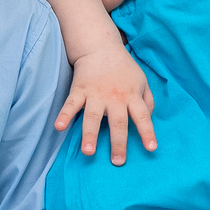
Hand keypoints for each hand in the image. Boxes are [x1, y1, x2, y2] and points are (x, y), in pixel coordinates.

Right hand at [57, 45, 157, 163]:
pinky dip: (64, 115)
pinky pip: (71, 104)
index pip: (143, 116)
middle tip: (117, 161)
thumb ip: (148, 101)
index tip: (151, 148)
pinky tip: (59, 127)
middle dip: (118, 142)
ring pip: (93, 117)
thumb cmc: (124, 68)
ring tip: (88, 152)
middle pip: (118, 122)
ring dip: (90, 135)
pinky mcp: (79, 90)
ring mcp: (96, 94)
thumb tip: (149, 120)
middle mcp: (115, 97)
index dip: (147, 132)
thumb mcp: (142, 81)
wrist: (101, 47)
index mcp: (132, 96)